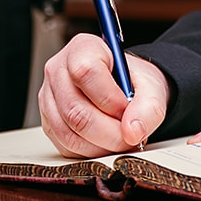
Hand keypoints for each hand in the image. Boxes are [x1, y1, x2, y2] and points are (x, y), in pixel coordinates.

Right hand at [39, 34, 169, 156]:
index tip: (128, 110)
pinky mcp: (49, 122)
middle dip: (109, 131)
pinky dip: (91, 151)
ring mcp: (49, 98)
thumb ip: (149, 106)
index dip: (109, 99)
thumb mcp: (151, 86)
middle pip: (75, 110)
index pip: (86, 72)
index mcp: (82, 48)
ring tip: (122, 139)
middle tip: (130, 135)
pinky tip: (107, 143)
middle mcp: (59, 71)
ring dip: (101, 145)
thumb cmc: (133, 81)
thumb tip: (133, 131)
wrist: (126, 89)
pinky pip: (65, 146)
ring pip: (69, 133)